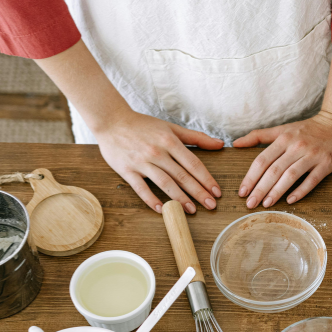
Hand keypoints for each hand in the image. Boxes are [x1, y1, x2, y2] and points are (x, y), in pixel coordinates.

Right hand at [95, 111, 223, 213]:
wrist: (111, 120)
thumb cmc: (143, 125)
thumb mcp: (171, 128)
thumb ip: (196, 137)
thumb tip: (220, 144)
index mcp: (170, 141)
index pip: (193, 164)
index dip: (206, 179)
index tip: (217, 192)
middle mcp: (157, 152)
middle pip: (182, 176)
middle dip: (199, 192)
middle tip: (211, 205)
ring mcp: (142, 162)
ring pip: (165, 183)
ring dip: (180, 198)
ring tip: (192, 210)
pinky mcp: (127, 170)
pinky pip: (141, 188)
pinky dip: (151, 200)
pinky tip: (162, 210)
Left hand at [233, 111, 331, 207]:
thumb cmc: (310, 129)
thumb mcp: (283, 129)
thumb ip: (259, 136)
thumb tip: (235, 144)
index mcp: (284, 138)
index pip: (262, 160)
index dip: (251, 177)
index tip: (242, 192)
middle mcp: (296, 146)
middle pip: (274, 170)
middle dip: (260, 188)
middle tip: (250, 204)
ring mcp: (312, 155)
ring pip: (290, 175)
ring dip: (276, 191)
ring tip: (266, 205)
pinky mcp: (326, 163)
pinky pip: (312, 179)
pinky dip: (300, 191)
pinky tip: (290, 201)